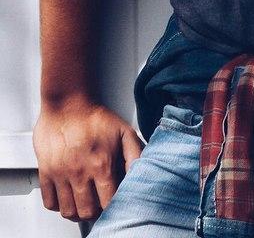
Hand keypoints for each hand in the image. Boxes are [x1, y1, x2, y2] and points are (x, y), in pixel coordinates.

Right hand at [33, 96, 144, 222]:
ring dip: (77, 212)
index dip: (114, 205)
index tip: (115, 201)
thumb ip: (135, 153)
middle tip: (99, 204)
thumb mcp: (124, 131)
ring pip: (68, 211)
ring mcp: (61, 175)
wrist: (67, 104)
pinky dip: (58, 206)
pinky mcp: (46, 173)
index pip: (109, 201)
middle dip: (96, 212)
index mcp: (102, 164)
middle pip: (87, 211)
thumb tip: (142, 171)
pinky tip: (68, 197)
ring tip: (84, 203)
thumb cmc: (95, 117)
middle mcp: (80, 173)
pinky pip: (49, 202)